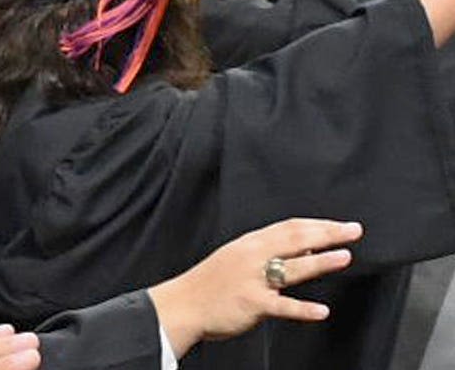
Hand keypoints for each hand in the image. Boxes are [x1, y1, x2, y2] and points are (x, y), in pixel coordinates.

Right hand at [149, 218, 358, 349]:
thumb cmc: (210, 283)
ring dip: (319, 262)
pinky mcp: (251, 303)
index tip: (342, 225)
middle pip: (295, 239)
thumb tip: (304, 247)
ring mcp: (252, 279)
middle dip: (327, 234)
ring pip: (290, 268)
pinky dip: (302, 309)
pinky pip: (281, 306)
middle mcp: (252, 256)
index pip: (289, 227)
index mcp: (250, 243)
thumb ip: (267, 251)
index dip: (318, 224)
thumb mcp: (236, 257)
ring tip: (344, 257)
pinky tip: (321, 311)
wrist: (182, 304)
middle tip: (353, 231)